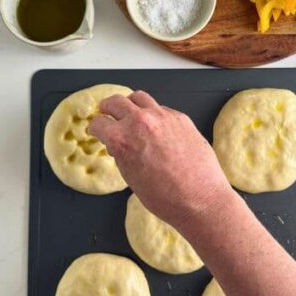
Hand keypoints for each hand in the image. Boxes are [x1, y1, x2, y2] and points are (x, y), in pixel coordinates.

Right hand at [88, 91, 235, 229]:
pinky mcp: (181, 118)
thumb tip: (119, 145)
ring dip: (130, 104)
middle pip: (115, 102)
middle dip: (108, 108)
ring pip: (139, 97)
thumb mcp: (130, 177)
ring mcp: (162, 117)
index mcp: (121, 139)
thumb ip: (122, 154)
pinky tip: (157, 126)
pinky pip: (162, 108)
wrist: (200, 198)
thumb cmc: (166, 197)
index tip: (97, 128)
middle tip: (107, 112)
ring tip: (130, 111)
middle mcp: (140, 122)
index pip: (99, 123)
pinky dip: (155, 114)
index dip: (96, 128)